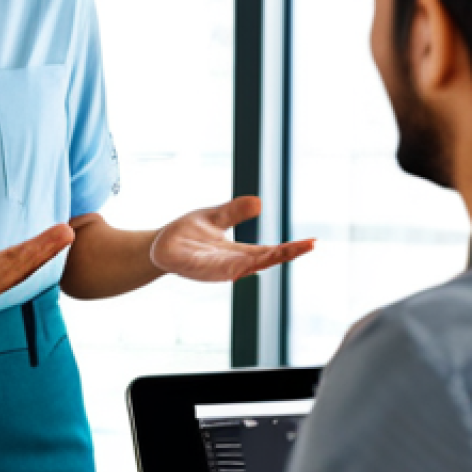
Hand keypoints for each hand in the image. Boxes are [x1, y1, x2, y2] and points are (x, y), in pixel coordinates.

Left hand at [150, 196, 314, 282]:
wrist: (158, 247)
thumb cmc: (188, 234)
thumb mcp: (215, 217)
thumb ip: (235, 212)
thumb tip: (259, 202)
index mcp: (239, 253)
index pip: (270, 251)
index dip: (291, 248)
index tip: (312, 242)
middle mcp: (231, 264)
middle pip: (264, 260)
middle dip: (285, 254)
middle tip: (309, 246)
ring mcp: (216, 269)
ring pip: (243, 267)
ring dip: (264, 260)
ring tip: (284, 252)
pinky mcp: (197, 268)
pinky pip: (215, 267)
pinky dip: (229, 266)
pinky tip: (248, 263)